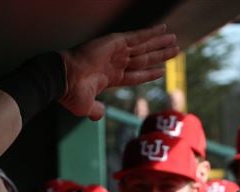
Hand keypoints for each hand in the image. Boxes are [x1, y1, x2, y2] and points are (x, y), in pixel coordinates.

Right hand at [60, 25, 178, 120]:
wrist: (64, 79)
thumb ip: (96, 110)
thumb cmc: (72, 94)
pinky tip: (163, 29)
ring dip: (160, 43)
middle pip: (144, 58)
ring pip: (144, 47)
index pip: (135, 75)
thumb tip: (99, 115)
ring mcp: (115, 51)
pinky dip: (150, 33)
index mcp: (110, 77)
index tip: (161, 71)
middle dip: (159, 55)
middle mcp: (115, 63)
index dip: (149, 73)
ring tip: (174, 40)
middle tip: (175, 50)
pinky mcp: (115, 42)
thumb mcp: (86, 106)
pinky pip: (137, 36)